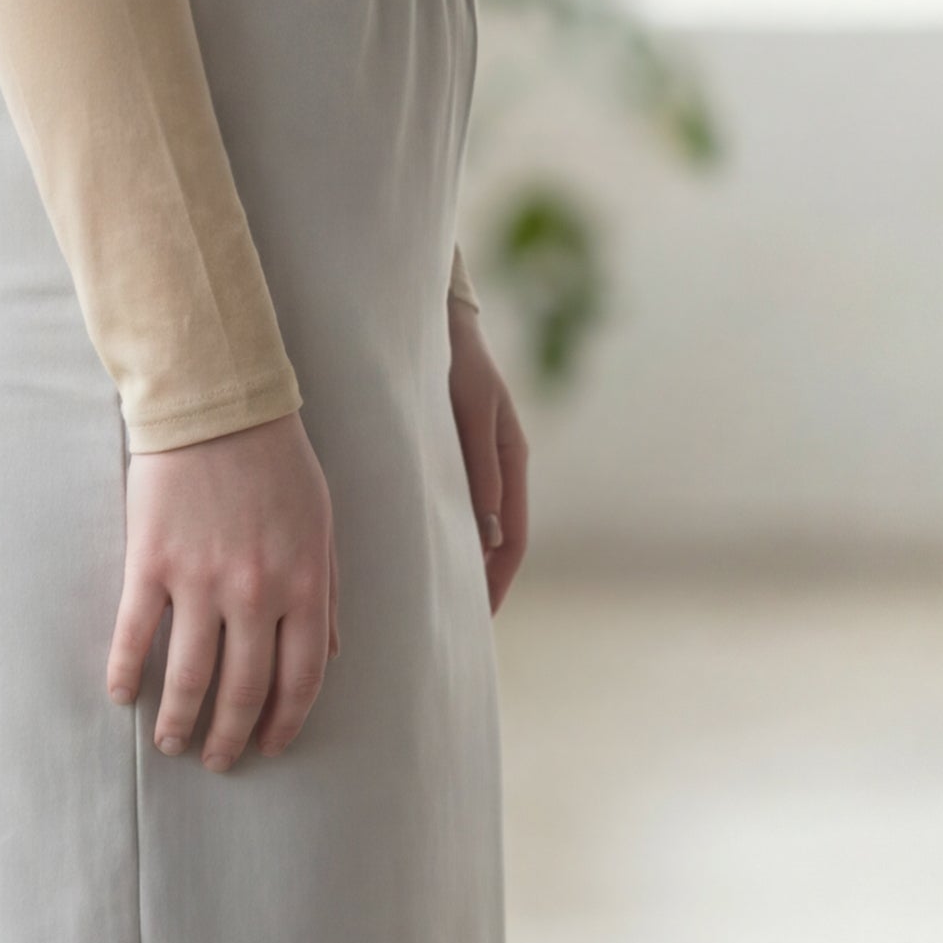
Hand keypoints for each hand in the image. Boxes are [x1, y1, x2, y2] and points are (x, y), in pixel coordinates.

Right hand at [105, 411, 336, 772]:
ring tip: (170, 744)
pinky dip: (127, 672)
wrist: (216, 403)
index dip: (286, 722)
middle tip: (216, 761)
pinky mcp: (151, 562)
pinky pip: (136, 634)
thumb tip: (328, 653)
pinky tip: (121, 695)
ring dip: (179, 720)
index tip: (270, 746)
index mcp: (306, 584)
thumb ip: (327, 592)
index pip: (302, 678)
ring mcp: (201, 580)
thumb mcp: (322, 524)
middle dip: (231, 736)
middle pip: (245, 689)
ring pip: (190, 675)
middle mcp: (257, 592)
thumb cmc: (276, 460)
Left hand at [447, 301, 528, 614]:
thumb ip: (480, 467)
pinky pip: (463, 505)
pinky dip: (454, 534)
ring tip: (444, 598)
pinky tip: (429, 550)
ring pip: (481, 527)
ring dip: (469, 562)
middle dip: (484, 582)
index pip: (512, 540)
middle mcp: (502, 466)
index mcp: (514, 460)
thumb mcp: (471, 411)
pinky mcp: (458, 452)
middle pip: (499, 542)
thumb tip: (488, 533)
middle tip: (460, 623)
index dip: (498, 581)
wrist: (442, 320)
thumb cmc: (457, 361)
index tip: (480, 616)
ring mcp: (482, 461)